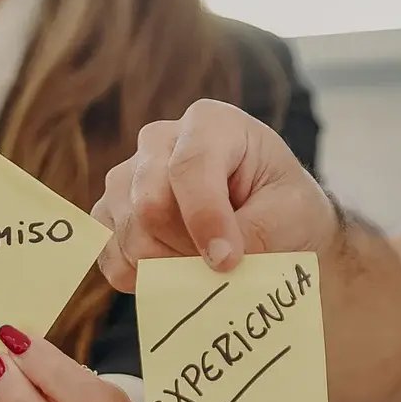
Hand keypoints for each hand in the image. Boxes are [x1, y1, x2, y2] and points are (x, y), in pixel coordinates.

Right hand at [93, 99, 333, 292]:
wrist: (274, 226)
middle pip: (148, 204)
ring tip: (204, 266)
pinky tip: (175, 273)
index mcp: (210, 123)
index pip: (189, 166)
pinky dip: (142, 278)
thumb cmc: (286, 210)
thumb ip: (253, 234)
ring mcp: (127, 177)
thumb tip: (211, 266)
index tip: (227, 261)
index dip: (204, 218)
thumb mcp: (291, 214)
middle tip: (222, 269)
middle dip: (185, 250)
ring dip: (167, 267)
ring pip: (127, 234)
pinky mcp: (110, 214)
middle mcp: (158, 141)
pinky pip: (109, 256)